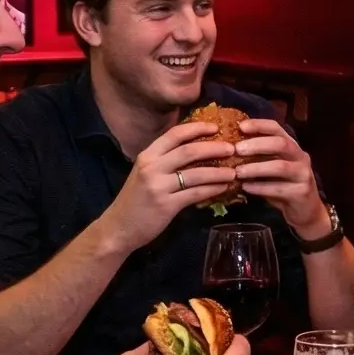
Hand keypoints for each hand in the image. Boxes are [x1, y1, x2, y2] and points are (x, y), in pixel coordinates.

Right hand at [100, 121, 237, 255]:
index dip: (197, 128)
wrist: (119, 227)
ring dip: (218, 172)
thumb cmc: (136, 199)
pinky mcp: (166, 205)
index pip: (174, 134)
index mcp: (147, 155)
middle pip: (188, 151)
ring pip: (195, 174)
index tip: (216, 127)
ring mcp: (158, 186)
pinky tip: (223, 188)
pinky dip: (212, 189)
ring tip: (234, 171)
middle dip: (214, 148)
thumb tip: (197, 148)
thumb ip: (165, 160)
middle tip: (232, 148)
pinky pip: (195, 193)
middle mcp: (152, 167)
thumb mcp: (145, 173)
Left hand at [232, 118, 328, 231]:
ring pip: (280, 166)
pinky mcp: (302, 192)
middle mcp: (300, 157)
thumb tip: (229, 148)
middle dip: (257, 145)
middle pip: (280, 144)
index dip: (259, 125)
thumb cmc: (283, 186)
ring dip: (256, 168)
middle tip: (237, 150)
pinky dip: (260, 187)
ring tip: (238, 172)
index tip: (240, 126)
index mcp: (292, 147)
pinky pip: (279, 188)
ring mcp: (304, 174)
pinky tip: (246, 188)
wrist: (306, 211)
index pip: (277, 129)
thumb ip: (258, 158)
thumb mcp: (271, 168)